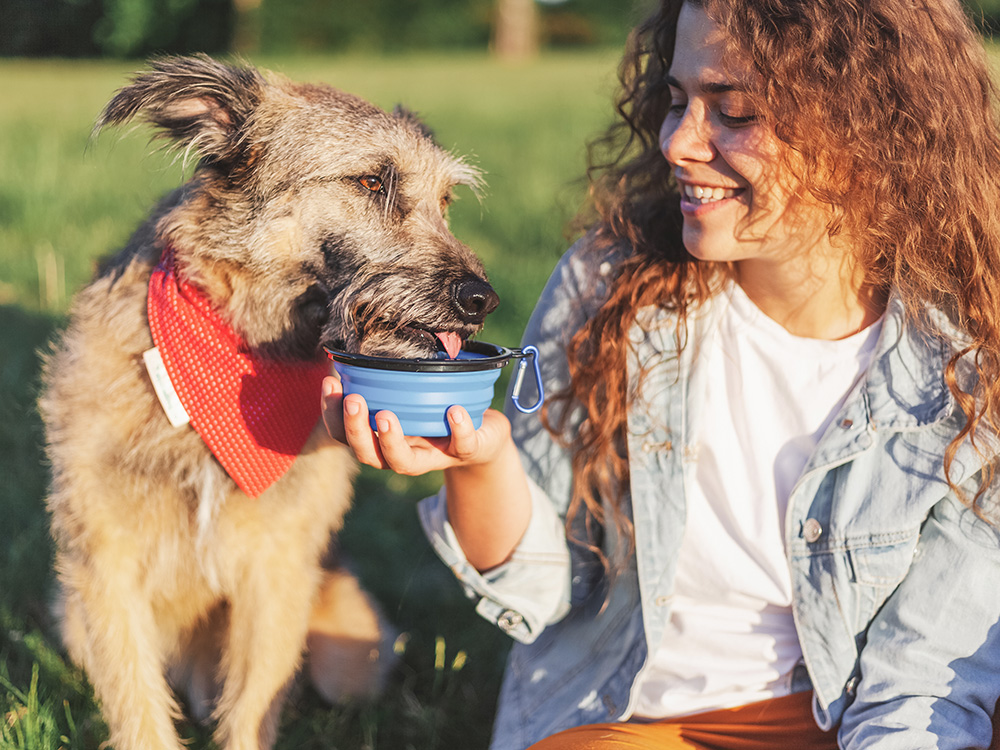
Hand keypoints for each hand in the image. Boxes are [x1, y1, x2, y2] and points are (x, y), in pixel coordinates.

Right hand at [320, 375, 511, 474]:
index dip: (332, 412)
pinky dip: (458, 429)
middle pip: (367, 453)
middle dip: (355, 428)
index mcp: (382, 437)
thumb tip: (370, 332)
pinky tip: (454, 410)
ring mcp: (433, 456)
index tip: (331, 381)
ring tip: (385, 415)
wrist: (484, 435)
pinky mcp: (466, 452)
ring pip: (403, 462)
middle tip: (353, 400)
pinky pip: (461, 445)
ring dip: (390, 440)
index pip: (345, 433)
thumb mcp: (415, 390)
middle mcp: (402, 453)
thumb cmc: (440, 408)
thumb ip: (394, 371)